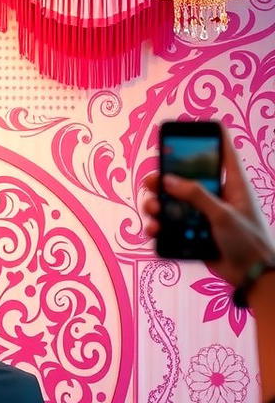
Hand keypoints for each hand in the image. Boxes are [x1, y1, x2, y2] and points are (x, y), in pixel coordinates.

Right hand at [142, 128, 274, 286]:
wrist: (252, 275)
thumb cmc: (247, 240)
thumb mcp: (223, 214)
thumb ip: (196, 196)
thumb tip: (168, 180)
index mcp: (233, 183)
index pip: (223, 150)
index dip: (209, 135)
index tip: (190, 127)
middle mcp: (216, 195)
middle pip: (187, 177)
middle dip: (166, 178)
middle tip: (150, 181)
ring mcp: (203, 215)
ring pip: (173, 203)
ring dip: (157, 205)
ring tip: (152, 210)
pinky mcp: (193, 234)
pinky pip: (170, 226)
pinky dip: (159, 226)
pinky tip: (154, 229)